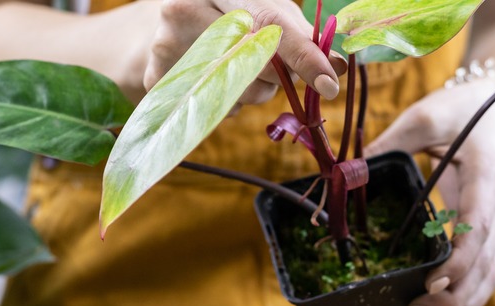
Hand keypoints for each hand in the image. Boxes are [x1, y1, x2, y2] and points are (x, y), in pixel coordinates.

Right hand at [143, 0, 346, 108]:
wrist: (174, 18)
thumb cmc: (235, 14)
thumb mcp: (269, 9)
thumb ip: (303, 36)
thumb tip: (339, 66)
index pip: (269, 23)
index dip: (303, 56)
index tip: (329, 84)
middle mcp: (185, 8)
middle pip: (254, 63)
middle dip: (278, 75)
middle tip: (274, 64)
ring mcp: (165, 43)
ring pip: (236, 91)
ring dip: (254, 92)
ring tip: (239, 67)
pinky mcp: (156, 76)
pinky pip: (212, 108)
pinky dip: (227, 102)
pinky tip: (216, 78)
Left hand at [364, 78, 494, 305]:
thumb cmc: (463, 108)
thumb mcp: (426, 115)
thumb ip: (391, 141)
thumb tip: (350, 172)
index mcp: (487, 174)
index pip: (479, 224)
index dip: (459, 257)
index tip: (432, 280)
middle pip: (487, 262)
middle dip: (456, 296)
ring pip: (491, 274)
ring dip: (464, 305)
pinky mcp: (490, 229)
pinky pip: (485, 270)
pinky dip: (468, 299)